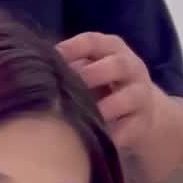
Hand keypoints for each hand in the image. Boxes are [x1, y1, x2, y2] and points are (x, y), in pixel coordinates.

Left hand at [57, 32, 163, 149]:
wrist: (140, 109)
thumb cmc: (101, 83)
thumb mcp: (88, 68)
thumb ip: (68, 66)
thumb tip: (37, 71)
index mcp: (110, 48)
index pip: (92, 41)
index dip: (72, 48)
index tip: (52, 60)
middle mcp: (130, 66)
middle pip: (116, 65)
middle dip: (93, 75)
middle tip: (70, 87)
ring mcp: (141, 93)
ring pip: (129, 97)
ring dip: (106, 107)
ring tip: (87, 117)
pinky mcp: (145, 120)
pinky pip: (132, 127)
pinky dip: (116, 134)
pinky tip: (98, 140)